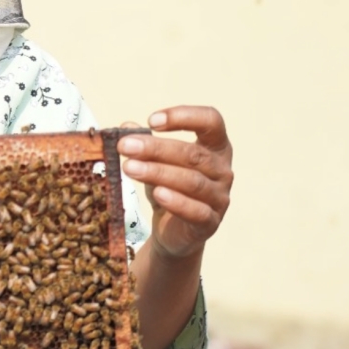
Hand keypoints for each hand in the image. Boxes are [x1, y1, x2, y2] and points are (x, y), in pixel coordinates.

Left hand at [118, 107, 231, 260]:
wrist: (173, 232)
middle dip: (156, 148)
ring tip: (129, 168)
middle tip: (125, 146)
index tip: (151, 120)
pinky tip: (157, 193)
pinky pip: (196, 211)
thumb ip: (144, 143)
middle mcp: (223, 169)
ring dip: (158, 173)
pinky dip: (176, 202)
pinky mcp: (211, 222)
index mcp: (215, 146)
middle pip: (193, 154)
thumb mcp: (154, 162)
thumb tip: (125, 127)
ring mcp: (220, 197)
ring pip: (192, 181)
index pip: (211, 121)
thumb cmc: (169, 188)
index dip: (184, 116)